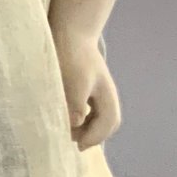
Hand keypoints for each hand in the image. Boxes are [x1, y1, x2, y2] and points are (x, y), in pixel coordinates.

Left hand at [53, 28, 120, 148]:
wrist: (69, 31)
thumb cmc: (71, 57)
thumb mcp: (73, 83)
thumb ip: (76, 106)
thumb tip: (76, 125)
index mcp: (107, 95)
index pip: (108, 124)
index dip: (94, 138)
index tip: (76, 145)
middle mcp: (106, 94)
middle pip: (108, 123)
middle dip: (93, 135)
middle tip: (74, 141)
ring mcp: (98, 89)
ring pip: (99, 116)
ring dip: (87, 127)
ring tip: (69, 130)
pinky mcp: (87, 84)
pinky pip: (90, 107)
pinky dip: (82, 117)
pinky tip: (68, 116)